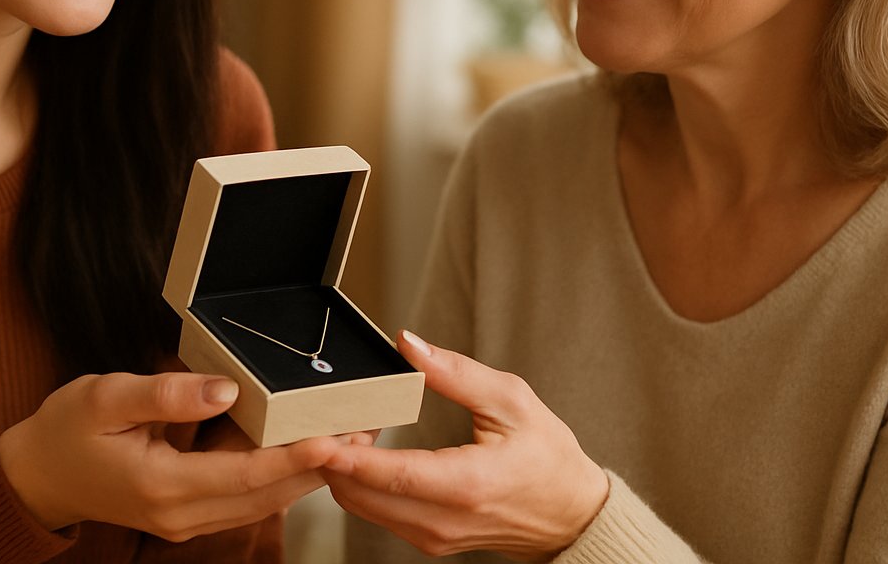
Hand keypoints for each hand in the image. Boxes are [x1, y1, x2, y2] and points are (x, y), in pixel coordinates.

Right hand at [0, 371, 338, 538]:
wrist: (37, 475)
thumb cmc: (66, 430)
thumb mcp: (105, 397)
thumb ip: (166, 394)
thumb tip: (225, 387)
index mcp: (163, 487)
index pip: (244, 474)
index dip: (293, 457)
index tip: (333, 439)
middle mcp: (183, 513)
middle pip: (266, 493)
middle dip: (317, 464)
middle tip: (363, 430)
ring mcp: (188, 519)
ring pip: (262, 498)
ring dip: (306, 471)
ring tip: (350, 434)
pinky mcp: (190, 512)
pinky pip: (246, 495)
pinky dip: (279, 473)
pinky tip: (306, 447)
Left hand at [323, 331, 608, 560]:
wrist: (570, 513)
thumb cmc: (547, 456)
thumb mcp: (512, 400)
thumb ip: (456, 373)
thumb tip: (409, 344)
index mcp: (467, 485)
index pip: (393, 476)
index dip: (348, 457)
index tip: (317, 435)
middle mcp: (444, 520)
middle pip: (361, 496)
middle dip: (337, 456)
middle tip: (343, 413)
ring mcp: (433, 537)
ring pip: (362, 507)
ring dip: (346, 471)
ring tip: (360, 428)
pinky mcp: (428, 541)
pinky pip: (377, 514)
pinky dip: (362, 484)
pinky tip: (373, 453)